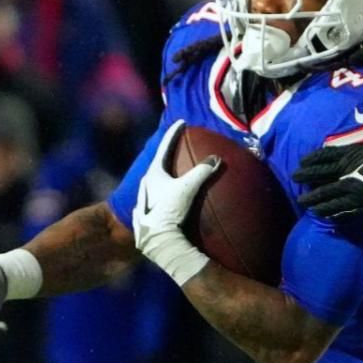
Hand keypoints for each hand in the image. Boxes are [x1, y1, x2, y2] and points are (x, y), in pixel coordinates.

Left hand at [132, 120, 217, 285]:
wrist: (157, 240)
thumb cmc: (169, 211)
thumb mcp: (187, 189)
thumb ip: (202, 172)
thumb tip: (217, 159)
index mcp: (154, 174)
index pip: (165, 147)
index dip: (173, 133)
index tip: (181, 122)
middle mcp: (146, 184)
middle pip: (157, 164)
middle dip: (167, 155)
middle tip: (176, 148)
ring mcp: (145, 200)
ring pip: (155, 182)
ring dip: (165, 176)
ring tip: (175, 175)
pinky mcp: (148, 215)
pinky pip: (158, 198)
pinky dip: (165, 194)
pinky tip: (170, 202)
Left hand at [294, 91, 362, 218]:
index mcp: (353, 151)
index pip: (326, 154)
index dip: (313, 158)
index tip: (302, 161)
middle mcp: (346, 168)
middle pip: (320, 172)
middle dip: (306, 175)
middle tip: (294, 178)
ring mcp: (350, 186)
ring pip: (325, 192)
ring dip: (312, 197)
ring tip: (302, 201)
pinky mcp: (357, 202)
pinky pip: (337, 207)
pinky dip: (326, 210)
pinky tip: (318, 212)